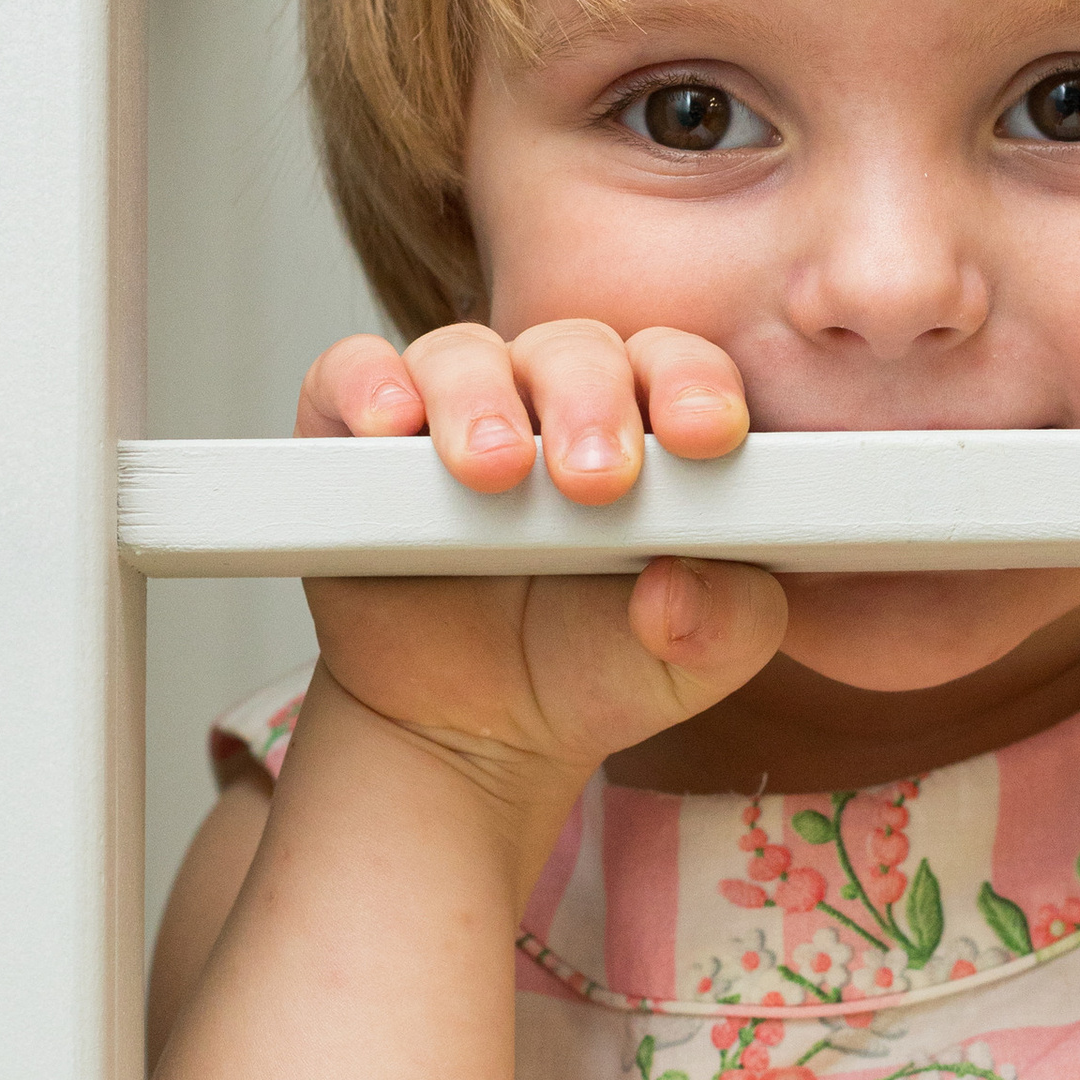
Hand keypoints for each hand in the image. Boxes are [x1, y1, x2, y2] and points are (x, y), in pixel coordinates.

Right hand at [291, 319, 780, 825]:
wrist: (474, 731)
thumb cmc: (594, 664)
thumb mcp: (693, 659)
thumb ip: (728, 620)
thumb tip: (682, 585)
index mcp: (648, 425)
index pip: (677, 366)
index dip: (695, 385)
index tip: (708, 435)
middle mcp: (548, 399)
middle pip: (574, 348)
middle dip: (590, 401)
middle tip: (597, 480)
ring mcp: (450, 409)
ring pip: (462, 353)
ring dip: (480, 400)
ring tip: (494, 472)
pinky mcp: (354, 435)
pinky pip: (351, 375)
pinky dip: (368, 386)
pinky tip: (391, 426)